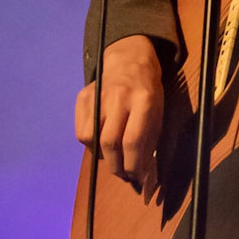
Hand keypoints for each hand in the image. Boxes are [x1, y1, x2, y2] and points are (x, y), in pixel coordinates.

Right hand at [75, 35, 163, 196]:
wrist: (130, 62)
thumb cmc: (148, 93)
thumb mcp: (157, 114)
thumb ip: (149, 142)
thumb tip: (141, 174)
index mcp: (143, 101)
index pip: (132, 141)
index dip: (132, 165)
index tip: (135, 177)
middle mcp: (118, 98)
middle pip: (109, 142)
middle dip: (115, 166)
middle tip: (121, 173)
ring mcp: (98, 95)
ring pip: (90, 138)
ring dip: (100, 156)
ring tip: (110, 158)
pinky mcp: (83, 96)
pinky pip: (80, 130)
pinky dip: (89, 144)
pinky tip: (100, 142)